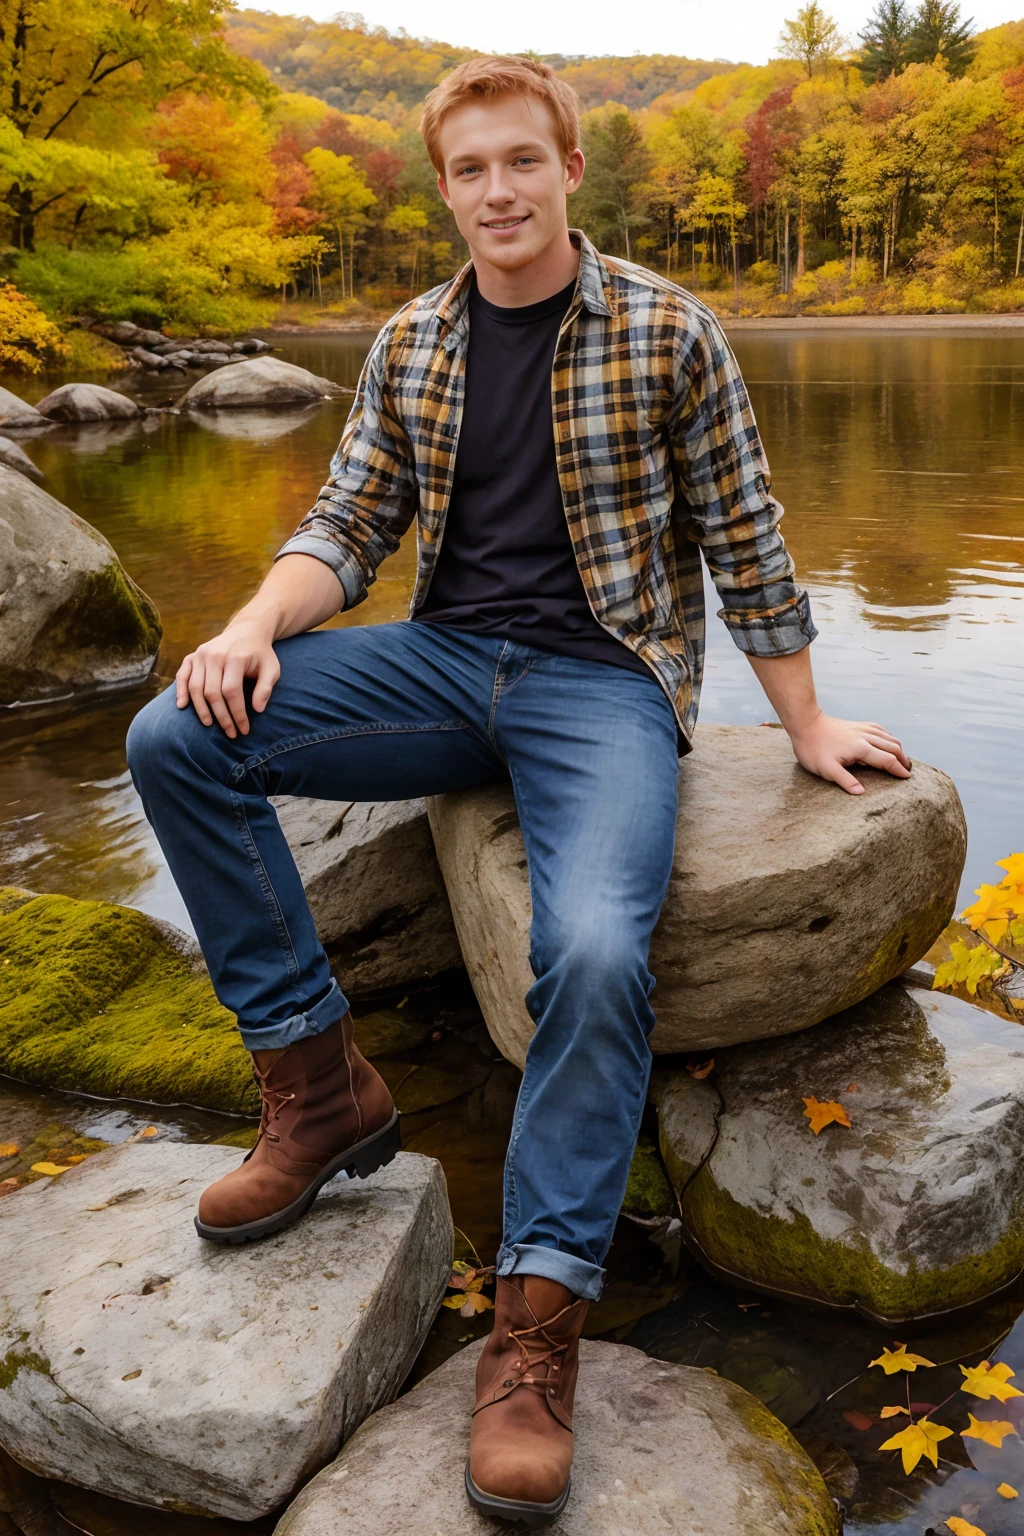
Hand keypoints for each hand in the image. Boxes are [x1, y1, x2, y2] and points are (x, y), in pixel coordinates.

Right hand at [175, 619, 280, 737]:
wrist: (247, 631)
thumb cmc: (260, 654)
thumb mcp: (271, 668)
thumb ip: (266, 688)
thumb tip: (257, 710)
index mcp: (235, 658)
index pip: (232, 692)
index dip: (237, 714)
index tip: (243, 730)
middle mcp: (215, 655)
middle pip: (212, 693)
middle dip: (221, 717)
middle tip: (230, 733)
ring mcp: (201, 654)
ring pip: (196, 687)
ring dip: (201, 710)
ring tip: (210, 725)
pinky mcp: (193, 656)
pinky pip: (182, 676)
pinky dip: (180, 691)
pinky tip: (182, 706)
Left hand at [787, 713, 911, 795]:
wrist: (806, 724)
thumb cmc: (813, 748)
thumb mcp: (826, 769)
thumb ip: (845, 780)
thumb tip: (861, 792)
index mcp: (861, 748)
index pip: (887, 760)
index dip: (899, 770)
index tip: (907, 778)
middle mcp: (866, 736)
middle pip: (893, 747)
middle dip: (903, 759)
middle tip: (908, 771)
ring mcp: (863, 728)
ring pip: (889, 737)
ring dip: (898, 749)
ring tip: (903, 760)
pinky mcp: (858, 725)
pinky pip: (880, 730)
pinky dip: (889, 738)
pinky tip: (889, 742)